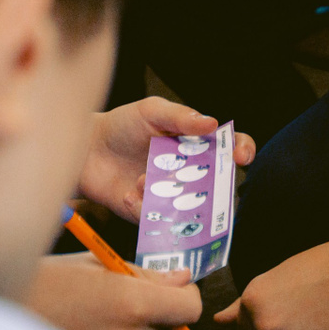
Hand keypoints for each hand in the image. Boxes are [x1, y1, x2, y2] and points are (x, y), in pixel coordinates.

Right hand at [25, 253, 201, 329]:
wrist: (6, 314)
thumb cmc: (50, 281)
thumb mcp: (100, 264)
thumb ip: (146, 273)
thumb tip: (182, 278)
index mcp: (133, 303)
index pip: (190, 307)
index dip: (185, 294)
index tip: (173, 284)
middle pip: (165, 321)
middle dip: (151, 305)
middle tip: (115, 289)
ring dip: (129, 322)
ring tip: (92, 307)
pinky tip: (86, 324)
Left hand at [79, 96, 256, 220]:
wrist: (85, 151)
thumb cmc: (120, 125)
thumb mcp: (151, 111)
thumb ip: (180, 116)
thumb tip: (213, 124)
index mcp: (194, 142)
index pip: (228, 146)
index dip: (242, 150)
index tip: (240, 156)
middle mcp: (188, 170)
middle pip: (217, 182)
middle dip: (210, 185)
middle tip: (187, 179)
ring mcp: (172, 193)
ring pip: (189, 204)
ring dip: (169, 194)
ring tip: (142, 179)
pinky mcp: (152, 213)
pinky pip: (161, 218)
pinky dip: (144, 206)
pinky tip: (128, 194)